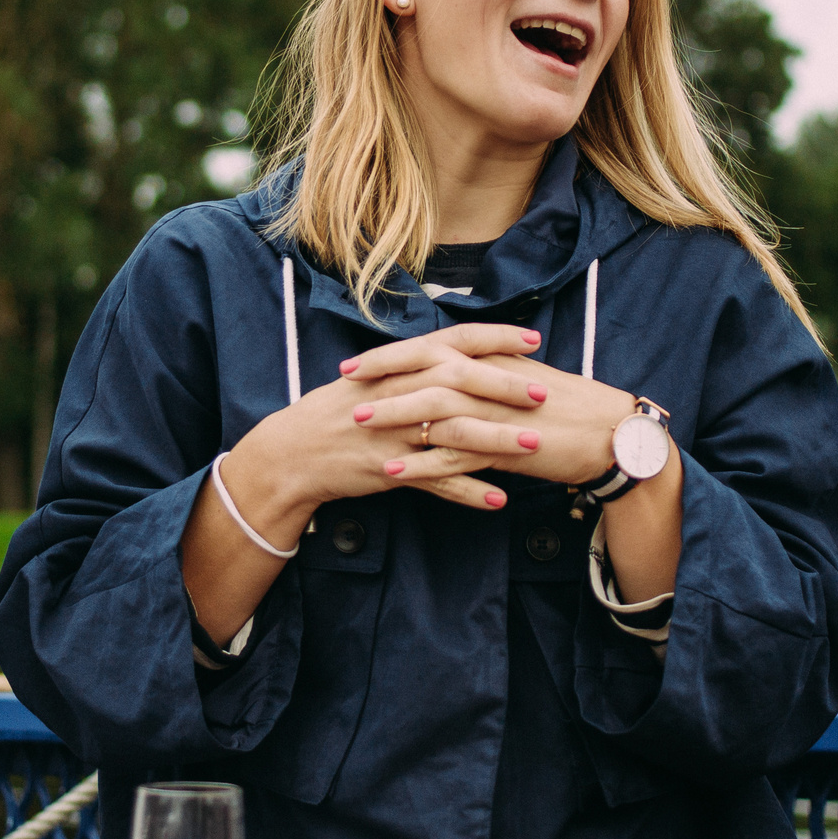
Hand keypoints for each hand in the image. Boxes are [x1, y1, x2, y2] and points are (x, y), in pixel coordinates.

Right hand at [225, 324, 544, 530]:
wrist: (294, 452)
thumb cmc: (337, 413)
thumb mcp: (375, 379)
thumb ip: (416, 368)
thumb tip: (458, 356)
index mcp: (400, 365)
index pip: (454, 341)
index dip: (496, 338)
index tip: (533, 338)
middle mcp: (399, 392)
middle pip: (460, 381)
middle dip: (505, 386)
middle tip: (543, 393)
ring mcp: (394, 431)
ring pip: (454, 431)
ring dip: (497, 439)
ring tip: (534, 445)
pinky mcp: (389, 469)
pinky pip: (436, 481)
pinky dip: (467, 491)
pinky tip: (499, 500)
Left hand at [341, 328, 640, 489]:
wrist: (609, 435)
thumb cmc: (567, 408)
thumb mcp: (521, 381)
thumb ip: (485, 374)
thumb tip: (449, 372)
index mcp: (492, 359)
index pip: (433, 348)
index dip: (391, 355)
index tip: (356, 362)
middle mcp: (491, 379)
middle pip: (426, 371)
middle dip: (381, 378)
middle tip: (343, 385)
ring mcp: (497, 413)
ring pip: (435, 409)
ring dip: (394, 416)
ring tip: (359, 424)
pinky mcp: (506, 447)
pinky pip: (455, 456)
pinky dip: (421, 464)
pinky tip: (393, 472)